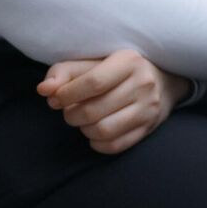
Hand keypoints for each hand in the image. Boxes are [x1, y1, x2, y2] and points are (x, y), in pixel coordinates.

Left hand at [38, 49, 190, 154]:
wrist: (162, 80)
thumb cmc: (116, 70)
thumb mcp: (91, 62)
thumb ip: (64, 72)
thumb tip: (44, 90)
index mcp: (129, 61)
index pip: (92, 83)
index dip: (67, 94)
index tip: (55, 99)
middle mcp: (143, 83)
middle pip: (93, 110)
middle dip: (71, 115)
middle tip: (69, 110)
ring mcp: (148, 108)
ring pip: (103, 130)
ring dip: (84, 129)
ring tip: (83, 120)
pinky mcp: (149, 127)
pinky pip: (115, 146)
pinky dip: (97, 142)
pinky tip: (95, 131)